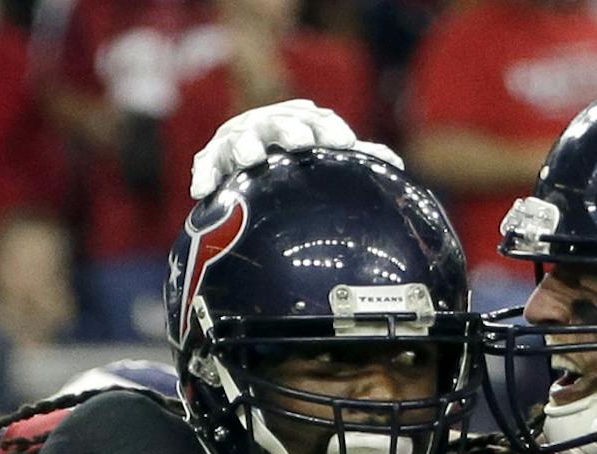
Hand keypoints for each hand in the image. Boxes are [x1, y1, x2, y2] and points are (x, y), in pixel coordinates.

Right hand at [190, 99, 401, 198]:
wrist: (251, 158)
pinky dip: (204, 174)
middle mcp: (268, 125)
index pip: (317, 120)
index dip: (329, 130)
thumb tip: (394, 164)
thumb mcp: (323, 155)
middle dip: (289, 130)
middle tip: (301, 142)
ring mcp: (238, 139)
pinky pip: (206, 164)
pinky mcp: (212, 158)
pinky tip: (202, 190)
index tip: (345, 144)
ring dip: (245, 147)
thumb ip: (356, 159)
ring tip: (250, 158)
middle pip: (279, 123)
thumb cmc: (296, 160)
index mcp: (299, 122)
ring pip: (240, 139)